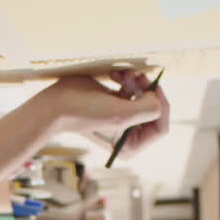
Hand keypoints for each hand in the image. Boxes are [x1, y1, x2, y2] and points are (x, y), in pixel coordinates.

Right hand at [38, 70, 170, 157]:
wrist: (58, 103)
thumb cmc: (86, 113)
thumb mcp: (123, 115)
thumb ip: (149, 109)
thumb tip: (157, 98)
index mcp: (132, 145)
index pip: (161, 127)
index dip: (162, 106)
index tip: (154, 89)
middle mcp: (128, 133)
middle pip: (153, 109)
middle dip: (146, 90)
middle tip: (137, 78)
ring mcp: (121, 117)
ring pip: (143, 95)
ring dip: (134, 81)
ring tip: (122, 75)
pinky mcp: (114, 102)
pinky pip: (131, 88)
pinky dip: (126, 78)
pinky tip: (114, 75)